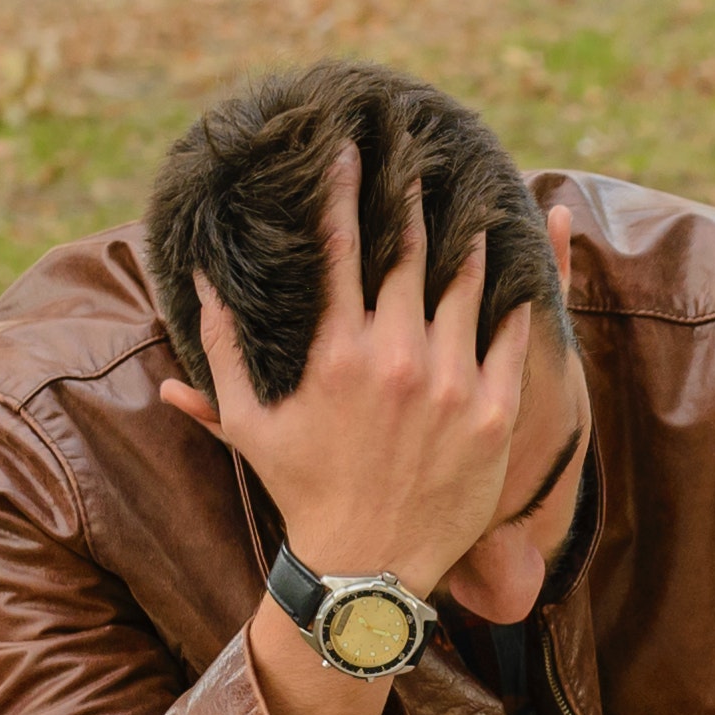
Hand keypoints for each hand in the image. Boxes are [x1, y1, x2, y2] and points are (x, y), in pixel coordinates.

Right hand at [152, 145, 530, 595]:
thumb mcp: (248, 421)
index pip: (341, 249)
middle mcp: (396, 359)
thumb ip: (219, 347)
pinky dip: (514, 298)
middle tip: (422, 158)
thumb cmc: (302, 489)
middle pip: (412, 254)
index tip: (351, 148)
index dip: (346, 192)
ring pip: (468, 285)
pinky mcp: (494, 413)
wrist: (367, 567)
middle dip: (415, 200)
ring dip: (472, 239)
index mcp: (336, 353)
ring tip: (477, 202)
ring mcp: (452, 385)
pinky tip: (519, 268)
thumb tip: (195, 280)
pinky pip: (511, 337)